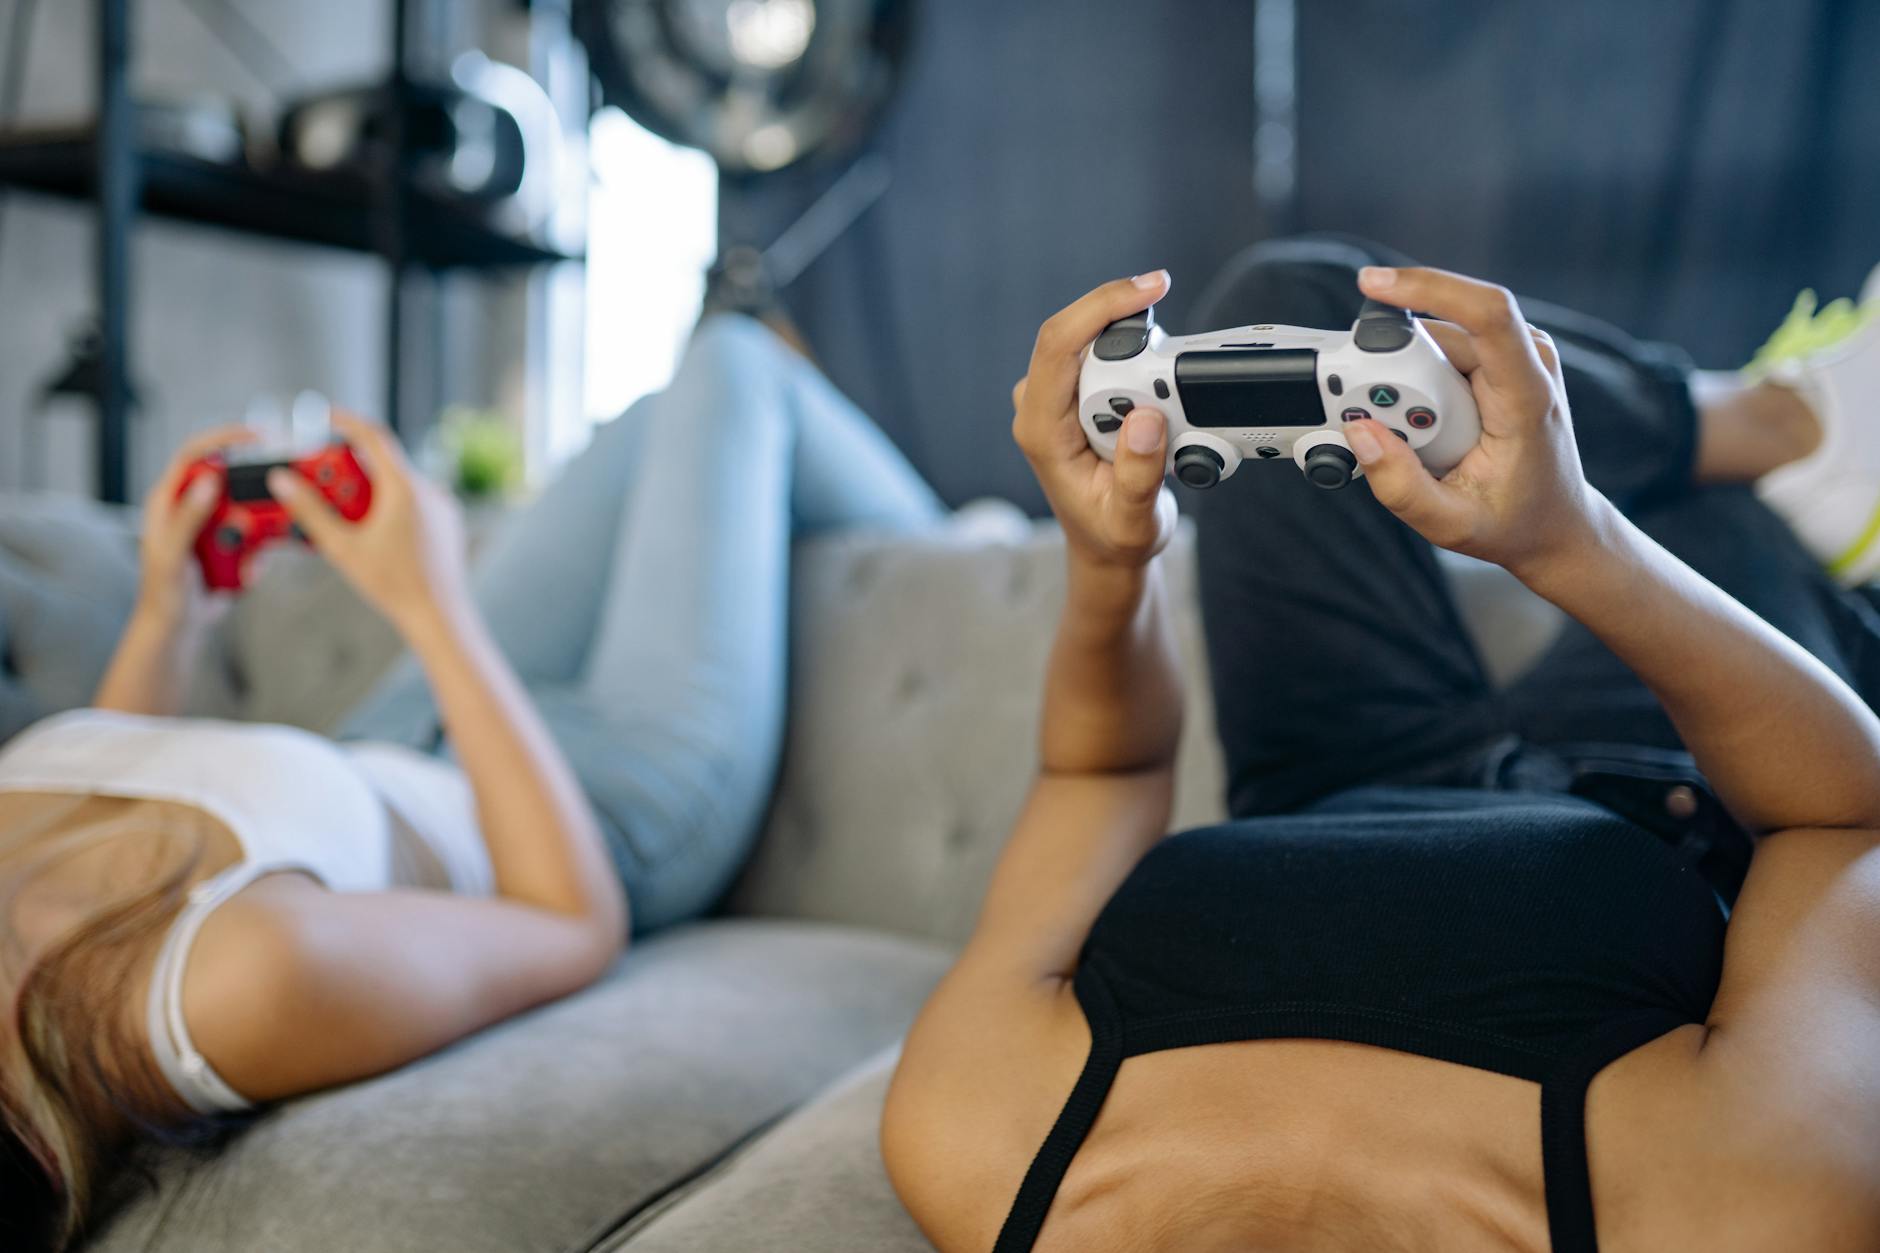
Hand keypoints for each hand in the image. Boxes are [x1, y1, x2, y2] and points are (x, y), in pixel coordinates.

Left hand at [136, 424, 258, 617]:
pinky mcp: (232, 543)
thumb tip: (210, 479)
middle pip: (231, 479)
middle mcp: (192, 506)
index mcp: (168, 500)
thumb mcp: (172, 554)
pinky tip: (245, 574)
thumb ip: (188, 516)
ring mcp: (214, 525)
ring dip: (258, 532)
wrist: (178, 626)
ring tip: (249, 557)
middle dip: (253, 494)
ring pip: (250, 510)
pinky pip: (257, 538)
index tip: (254, 437)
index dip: (223, 439)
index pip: (195, 455)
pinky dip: (259, 555)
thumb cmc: (164, 593)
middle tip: (274, 501)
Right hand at [267, 411, 470, 632]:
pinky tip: (373, 532)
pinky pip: (413, 501)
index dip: (345, 421)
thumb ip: (309, 510)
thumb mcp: (341, 547)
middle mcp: (428, 489)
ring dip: (368, 492)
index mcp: (404, 487)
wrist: (439, 613)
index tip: (323, 416)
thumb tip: (282, 480)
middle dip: (348, 472)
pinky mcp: (447, 520)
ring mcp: (442, 504)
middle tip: (323, 488)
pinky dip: (389, 506)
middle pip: (381, 464)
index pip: (372, 436)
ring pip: (397, 484)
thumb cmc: (392, 583)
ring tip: (346, 520)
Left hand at [1012, 272, 1178, 570]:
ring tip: (1166, 405)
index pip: (1058, 345)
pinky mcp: (1072, 393)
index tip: (1152, 289)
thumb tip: (1146, 419)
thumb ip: (1138, 476)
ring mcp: (1052, 397)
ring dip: (1137, 349)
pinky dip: (1136, 354)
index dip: (1102, 307)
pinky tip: (1158, 383)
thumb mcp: (1133, 520)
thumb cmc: (1114, 535)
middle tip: (1175, 378)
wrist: (1105, 546)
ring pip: (1093, 341)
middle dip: (1133, 336)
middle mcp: (1037, 405)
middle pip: (1078, 334)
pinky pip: (1103, 353)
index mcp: (1040, 430)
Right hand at [1338, 265, 1601, 578]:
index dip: (1428, 288)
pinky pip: (1439, 349)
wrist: (1556, 524)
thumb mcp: (1451, 525)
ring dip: (1405, 382)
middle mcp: (1528, 361)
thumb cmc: (1514, 522)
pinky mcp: (1498, 358)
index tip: (1374, 285)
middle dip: (1394, 371)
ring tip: (1418, 437)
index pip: (1487, 314)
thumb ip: (1400, 486)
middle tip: (1387, 425)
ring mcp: (1516, 356)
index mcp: (1527, 396)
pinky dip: (1415, 380)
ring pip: (1434, 340)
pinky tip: (1423, 421)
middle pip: (1441, 332)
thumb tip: (1358, 430)